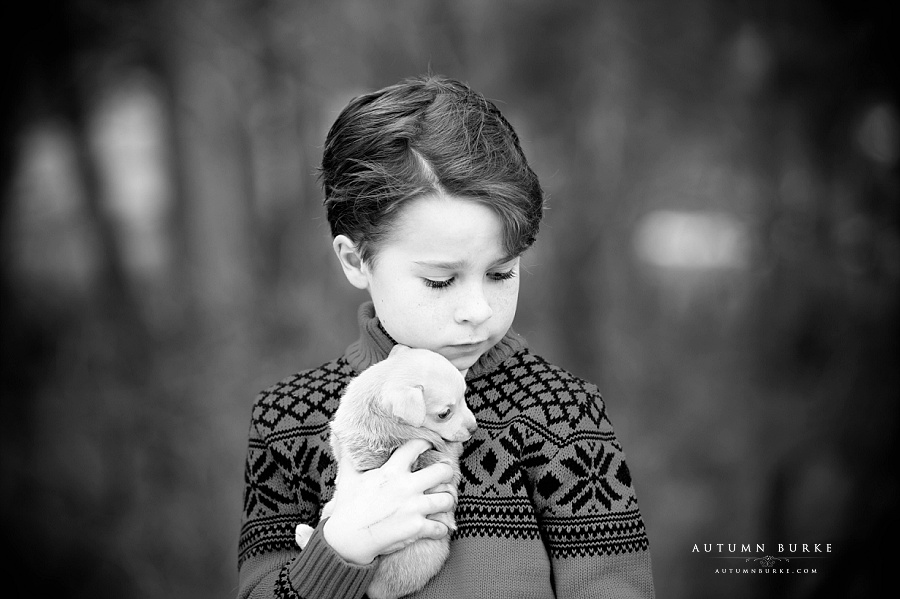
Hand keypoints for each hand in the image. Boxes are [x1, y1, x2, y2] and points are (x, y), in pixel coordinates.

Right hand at [322, 438, 455, 564]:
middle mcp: (406, 486)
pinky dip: (442, 528)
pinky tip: (437, 527)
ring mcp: (413, 508)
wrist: (347, 539)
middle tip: (443, 476)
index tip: (429, 447)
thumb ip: (349, 457)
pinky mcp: (416, 528)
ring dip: (447, 501)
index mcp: (392, 471)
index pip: (416, 447)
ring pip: (447, 499)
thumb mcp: (348, 477)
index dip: (426, 444)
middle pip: (442, 472)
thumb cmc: (348, 507)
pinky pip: (441, 527)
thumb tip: (339, 436)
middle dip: (446, 473)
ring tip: (442, 502)